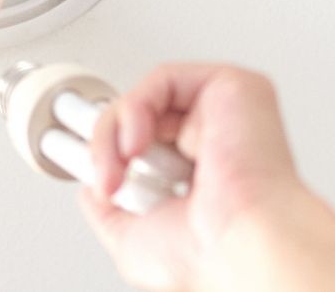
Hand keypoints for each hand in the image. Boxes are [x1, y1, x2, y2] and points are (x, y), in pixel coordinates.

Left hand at [82, 64, 334, 291]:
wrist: (242, 244)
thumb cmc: (210, 255)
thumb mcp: (133, 242)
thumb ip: (109, 214)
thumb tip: (92, 192)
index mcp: (205, 176)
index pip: (152, 143)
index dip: (114, 151)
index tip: (93, 172)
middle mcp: (219, 141)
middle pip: (145, 116)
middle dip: (108, 144)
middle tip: (102, 174)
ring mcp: (226, 112)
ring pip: (148, 98)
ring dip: (114, 133)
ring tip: (116, 170)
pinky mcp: (232, 86)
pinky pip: (164, 79)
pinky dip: (134, 110)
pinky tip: (134, 145)